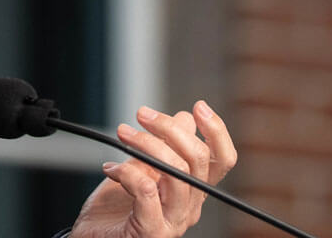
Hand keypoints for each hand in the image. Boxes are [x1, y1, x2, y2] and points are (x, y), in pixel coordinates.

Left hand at [71, 101, 236, 237]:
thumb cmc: (114, 210)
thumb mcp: (140, 169)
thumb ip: (162, 147)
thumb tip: (185, 117)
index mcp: (192, 191)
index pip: (221, 161)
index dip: (217, 132)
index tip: (199, 106)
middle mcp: (189, 207)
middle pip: (197, 160)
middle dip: (169, 128)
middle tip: (142, 114)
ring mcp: (172, 222)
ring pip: (176, 173)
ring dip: (146, 144)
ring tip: (123, 133)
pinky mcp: (151, 232)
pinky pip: (147, 192)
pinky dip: (127, 171)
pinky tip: (110, 168)